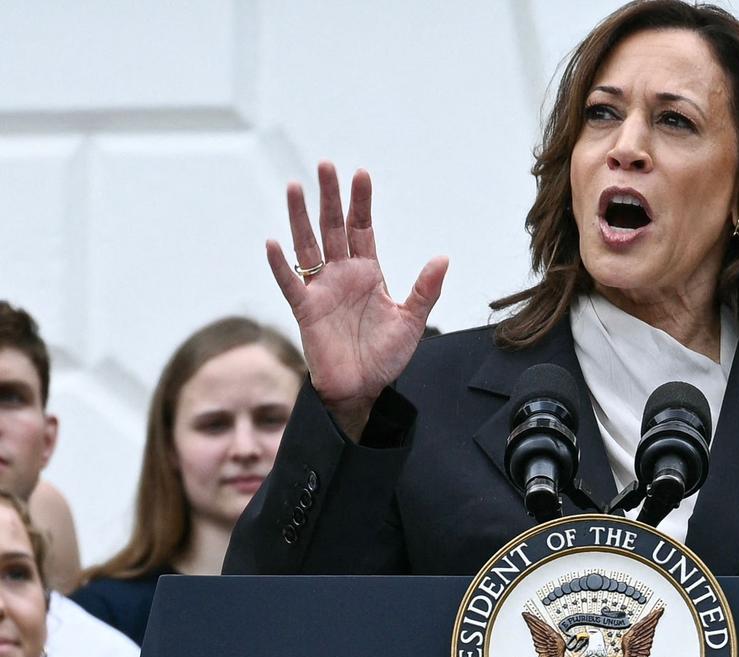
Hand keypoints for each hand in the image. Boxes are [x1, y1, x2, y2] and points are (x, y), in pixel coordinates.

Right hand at [266, 161, 447, 437]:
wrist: (363, 388)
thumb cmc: (386, 356)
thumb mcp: (412, 321)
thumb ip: (425, 289)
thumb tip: (443, 258)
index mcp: (369, 273)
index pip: (362, 229)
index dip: (361, 203)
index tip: (361, 174)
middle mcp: (342, 275)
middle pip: (332, 228)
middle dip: (329, 197)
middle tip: (325, 165)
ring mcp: (321, 290)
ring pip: (307, 246)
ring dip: (300, 218)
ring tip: (294, 187)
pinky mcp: (305, 311)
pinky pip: (290, 284)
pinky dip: (280, 265)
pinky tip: (273, 243)